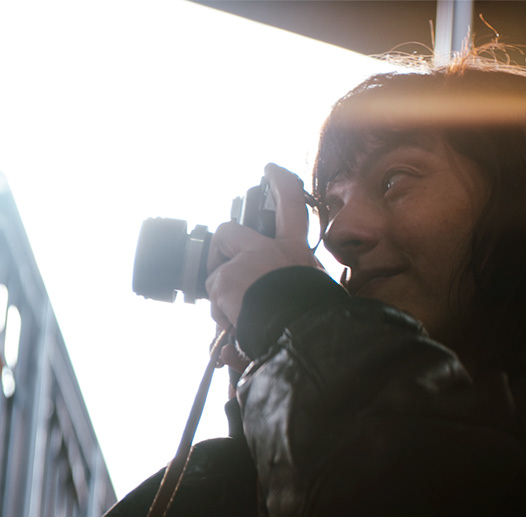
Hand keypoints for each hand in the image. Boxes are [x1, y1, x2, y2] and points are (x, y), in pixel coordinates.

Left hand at [205, 163, 319, 331]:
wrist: (303, 337)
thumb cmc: (312, 323)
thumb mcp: (311, 298)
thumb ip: (290, 293)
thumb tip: (278, 298)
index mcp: (296, 253)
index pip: (292, 206)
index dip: (281, 184)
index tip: (270, 170)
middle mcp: (270, 250)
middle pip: (230, 232)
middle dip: (221, 247)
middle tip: (220, 268)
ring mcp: (244, 262)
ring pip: (216, 273)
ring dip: (222, 297)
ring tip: (239, 320)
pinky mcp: (224, 279)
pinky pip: (213, 299)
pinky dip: (220, 315)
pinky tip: (236, 328)